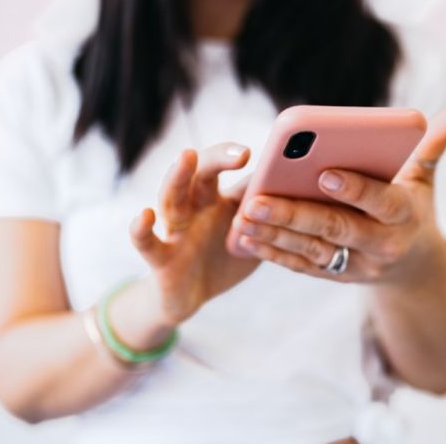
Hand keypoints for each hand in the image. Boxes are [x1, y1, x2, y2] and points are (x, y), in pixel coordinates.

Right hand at [129, 142, 259, 324]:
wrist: (189, 297)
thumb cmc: (222, 257)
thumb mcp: (252, 233)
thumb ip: (270, 212)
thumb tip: (304, 184)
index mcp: (218, 198)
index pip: (228, 168)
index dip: (244, 155)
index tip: (269, 149)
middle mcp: (194, 207)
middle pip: (200, 173)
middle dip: (217, 157)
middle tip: (241, 152)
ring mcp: (175, 229)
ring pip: (171, 198)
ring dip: (178, 176)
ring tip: (186, 156)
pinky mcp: (160, 257)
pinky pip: (146, 242)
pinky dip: (141, 228)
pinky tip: (145, 215)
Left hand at [232, 103, 445, 285]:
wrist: (412, 266)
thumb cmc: (413, 208)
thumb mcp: (426, 177)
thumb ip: (436, 142)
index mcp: (404, 215)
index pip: (379, 202)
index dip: (355, 190)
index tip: (325, 172)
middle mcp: (380, 245)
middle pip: (336, 228)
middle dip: (295, 215)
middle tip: (258, 199)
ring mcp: (356, 265)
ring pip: (312, 250)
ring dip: (276, 235)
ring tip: (244, 215)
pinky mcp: (335, 276)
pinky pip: (301, 266)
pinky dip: (274, 254)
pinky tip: (246, 237)